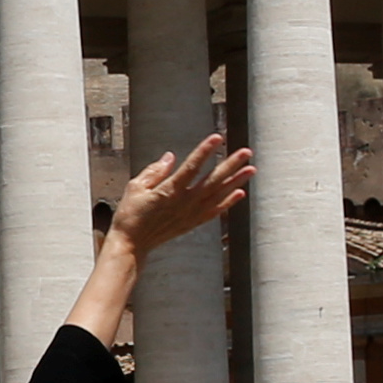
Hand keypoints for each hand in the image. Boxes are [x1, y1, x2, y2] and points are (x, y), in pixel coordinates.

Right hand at [105, 137, 250, 256]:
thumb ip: (155, 171)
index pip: (192, 166)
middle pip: (213, 180)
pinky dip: (228, 202)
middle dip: (231, 164)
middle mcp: (185, 202)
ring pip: (219, 195)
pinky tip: (240, 193)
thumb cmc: (130, 214)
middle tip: (246, 152)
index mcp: (170, 191)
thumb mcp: (135, 187)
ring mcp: (191, 214)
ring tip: (251, 169)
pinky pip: (215, 211)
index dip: (205, 151)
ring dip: (236, 181)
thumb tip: (170, 157)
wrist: (131, 244)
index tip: (217, 138)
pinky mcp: (192, 223)